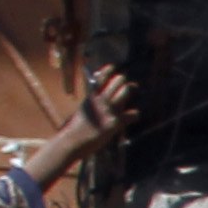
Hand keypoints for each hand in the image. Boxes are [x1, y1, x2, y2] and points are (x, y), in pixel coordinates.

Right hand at [25, 67, 133, 190]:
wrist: (73, 141)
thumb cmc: (75, 130)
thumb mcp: (81, 112)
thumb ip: (89, 105)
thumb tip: (93, 101)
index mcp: (90, 98)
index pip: (99, 80)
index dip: (107, 72)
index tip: (112, 66)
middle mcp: (99, 101)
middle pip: (115, 83)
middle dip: (122, 81)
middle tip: (128, 82)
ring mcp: (108, 110)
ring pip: (123, 93)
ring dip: (129, 90)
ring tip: (134, 88)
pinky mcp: (115, 122)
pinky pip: (131, 114)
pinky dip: (134, 114)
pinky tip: (135, 115)